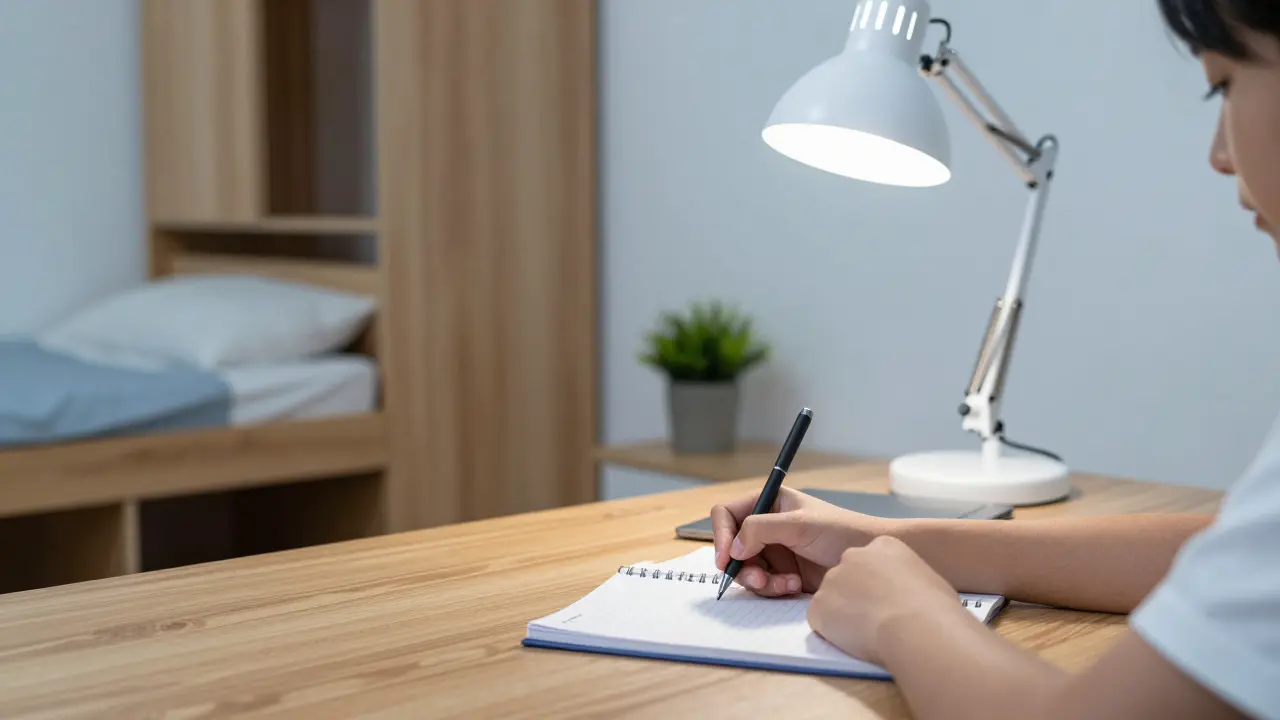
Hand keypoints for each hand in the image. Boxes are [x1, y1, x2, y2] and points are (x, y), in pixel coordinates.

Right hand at [711, 487, 888, 595]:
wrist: (870, 559)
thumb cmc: (843, 531)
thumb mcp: (800, 524)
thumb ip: (761, 529)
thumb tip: (732, 548)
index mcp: (769, 504)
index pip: (728, 514)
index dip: (720, 535)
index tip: (726, 558)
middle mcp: (767, 526)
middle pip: (732, 548)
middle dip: (742, 567)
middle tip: (759, 580)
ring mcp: (774, 551)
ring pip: (746, 570)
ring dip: (760, 581)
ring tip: (784, 584)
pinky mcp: (783, 574)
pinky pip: (763, 585)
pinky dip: (773, 589)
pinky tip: (794, 586)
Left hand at [808, 536, 968, 664]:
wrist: (916, 627)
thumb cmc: (934, 607)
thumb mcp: (928, 580)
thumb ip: (908, 580)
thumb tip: (907, 596)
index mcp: (883, 545)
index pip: (871, 562)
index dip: (879, 585)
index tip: (890, 601)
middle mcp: (852, 556)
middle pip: (847, 577)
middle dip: (857, 596)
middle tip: (877, 618)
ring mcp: (831, 579)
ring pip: (832, 599)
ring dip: (844, 615)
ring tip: (869, 633)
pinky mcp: (818, 606)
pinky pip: (821, 621)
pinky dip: (833, 633)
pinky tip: (855, 641)